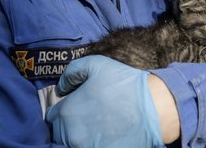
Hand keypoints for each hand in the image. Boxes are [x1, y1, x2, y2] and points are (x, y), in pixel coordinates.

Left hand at [45, 55, 162, 147]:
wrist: (154, 108)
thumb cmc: (124, 84)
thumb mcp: (95, 65)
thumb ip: (71, 72)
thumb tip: (61, 88)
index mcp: (66, 113)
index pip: (51, 117)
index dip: (62, 110)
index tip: (75, 107)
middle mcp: (71, 135)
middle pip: (59, 133)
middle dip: (68, 125)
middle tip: (86, 116)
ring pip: (71, 143)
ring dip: (79, 136)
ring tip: (96, 127)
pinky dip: (92, 143)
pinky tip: (105, 134)